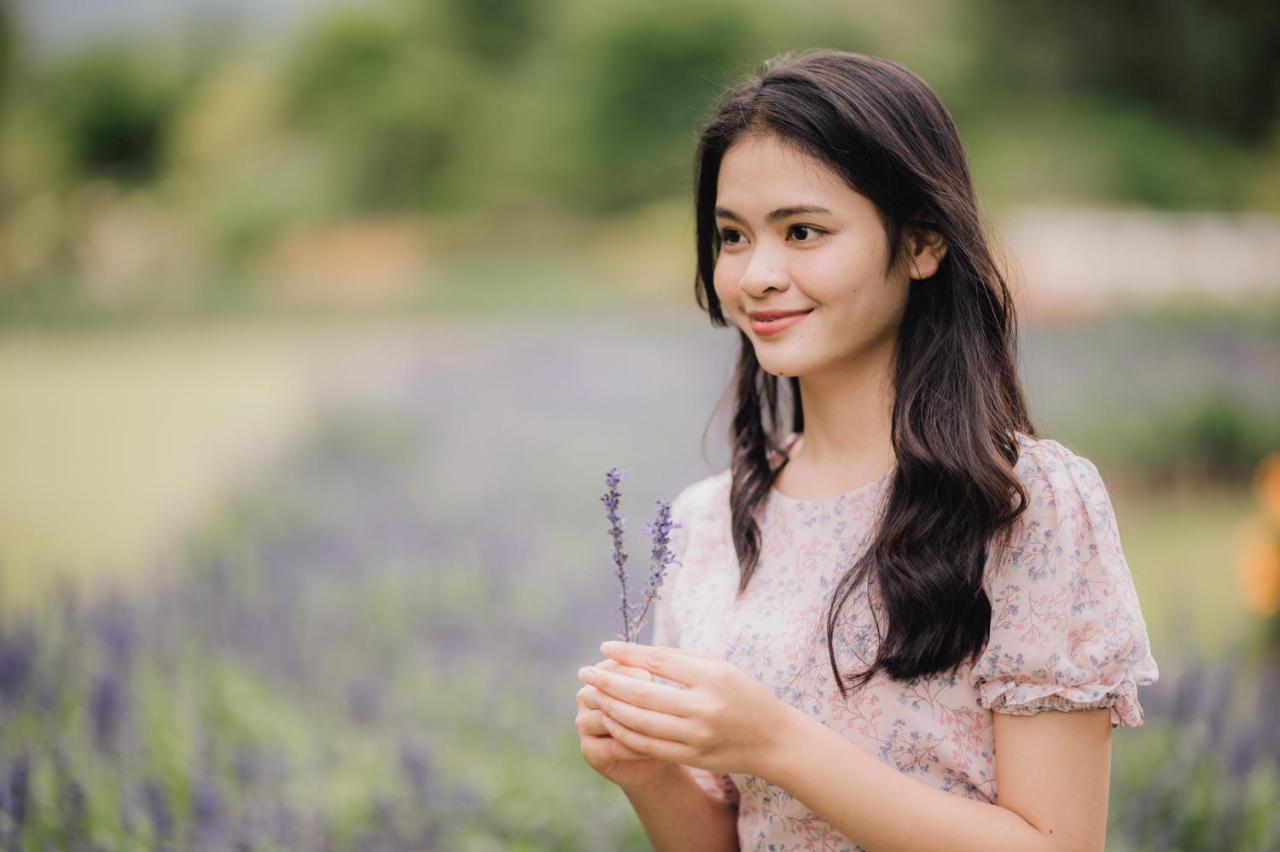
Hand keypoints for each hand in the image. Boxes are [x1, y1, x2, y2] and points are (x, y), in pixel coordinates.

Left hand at [578, 640, 794, 777]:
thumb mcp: (719, 666)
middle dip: (608, 682)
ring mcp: (696, 736)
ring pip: (639, 722)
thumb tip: (636, 652)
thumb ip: (679, 659)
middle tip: (585, 672)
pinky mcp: (691, 757)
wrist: (773, 740)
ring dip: (610, 708)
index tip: (604, 647)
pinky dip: (624, 732)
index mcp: (711, 676)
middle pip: (642, 693)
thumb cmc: (743, 694)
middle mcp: (703, 707)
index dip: (627, 653)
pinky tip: (612, 720)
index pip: (658, 660)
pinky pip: (648, 746)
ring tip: (593, 695)